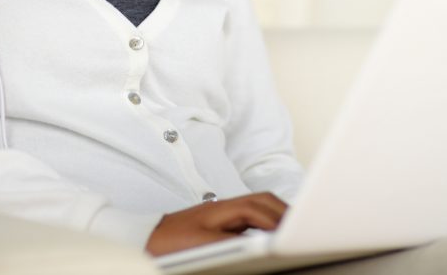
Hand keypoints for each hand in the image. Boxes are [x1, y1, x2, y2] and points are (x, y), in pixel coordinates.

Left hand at [145, 192, 287, 255]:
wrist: (145, 238)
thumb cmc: (169, 242)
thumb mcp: (203, 245)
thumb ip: (234, 242)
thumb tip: (260, 242)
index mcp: (224, 208)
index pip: (261, 208)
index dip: (280, 220)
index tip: (295, 231)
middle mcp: (225, 207)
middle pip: (264, 202)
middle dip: (285, 212)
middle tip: (302, 227)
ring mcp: (222, 214)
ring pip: (257, 208)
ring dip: (276, 216)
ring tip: (291, 231)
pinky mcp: (219, 224)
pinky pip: (250, 218)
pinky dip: (265, 223)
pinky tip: (269, 236)